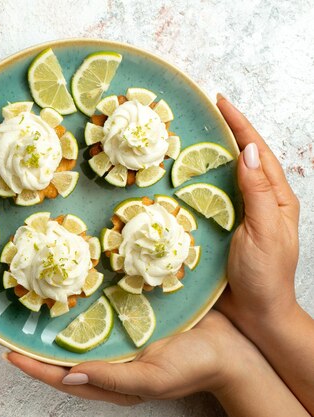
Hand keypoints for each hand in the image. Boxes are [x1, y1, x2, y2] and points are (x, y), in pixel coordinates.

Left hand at [5, 311, 252, 405]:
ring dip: (56, 322)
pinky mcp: (131, 318)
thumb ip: (112, 379)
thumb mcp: (152, 379)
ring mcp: (120, 338)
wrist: (232, 347)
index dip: (34, 366)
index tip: (8, 351)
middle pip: (64, 355)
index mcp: (113, 380)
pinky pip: (99, 313)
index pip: (63, 377)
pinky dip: (82, 306)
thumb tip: (69, 377)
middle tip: (12, 324)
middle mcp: (111, 360)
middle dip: (37, 344)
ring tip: (32, 303)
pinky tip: (71, 288)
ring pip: (78, 333)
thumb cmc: (194, 367)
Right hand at [214, 95, 313, 413]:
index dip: (239, 124)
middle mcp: (257, 200)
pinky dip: (196, 183)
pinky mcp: (220, 227)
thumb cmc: (265, 275)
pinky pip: (208, 198)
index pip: (256, 151)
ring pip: (223, 176)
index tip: (220, 101)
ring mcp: (238, 214)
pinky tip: (180, 178)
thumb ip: (257, 192)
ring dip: (208, 155)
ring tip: (187, 137)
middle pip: (240, 157)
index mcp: (275, 197)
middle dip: (224, 132)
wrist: (257, 313)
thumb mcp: (264, 231)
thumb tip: (247, 151)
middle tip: (200, 113)